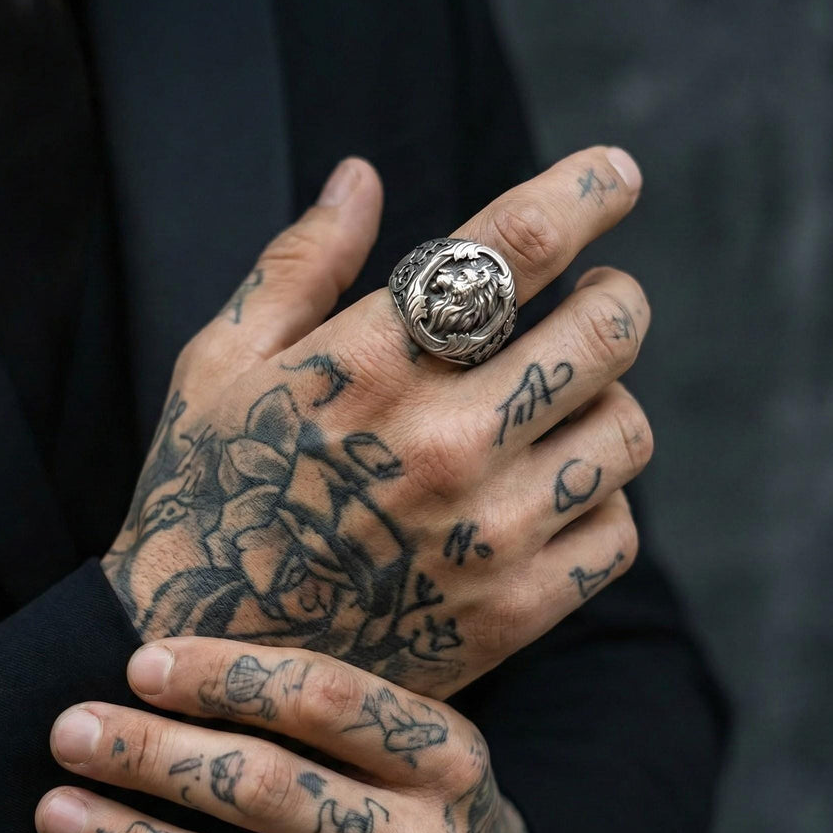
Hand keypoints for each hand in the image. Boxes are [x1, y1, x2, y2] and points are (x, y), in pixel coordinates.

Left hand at [36, 637, 536, 832]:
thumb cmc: (418, 803)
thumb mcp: (409, 737)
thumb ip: (323, 706)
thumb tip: (176, 667)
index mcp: (445, 757)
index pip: (323, 698)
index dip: (223, 676)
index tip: (142, 665)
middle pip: (265, 789)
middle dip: (152, 756)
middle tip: (72, 732)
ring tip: (57, 812)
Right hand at [105, 149, 651, 695]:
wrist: (206, 658)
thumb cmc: (207, 495)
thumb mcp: (218, 367)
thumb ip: (297, 265)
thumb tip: (361, 175)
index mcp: (370, 365)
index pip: (512, 245)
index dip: (582, 190)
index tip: (614, 174)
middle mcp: (443, 443)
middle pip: (606, 331)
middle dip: (614, 298)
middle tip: (595, 302)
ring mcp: (488, 535)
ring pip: (626, 432)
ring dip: (605, 403)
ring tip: (559, 411)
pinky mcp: (513, 612)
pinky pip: (617, 533)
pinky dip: (599, 503)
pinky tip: (550, 497)